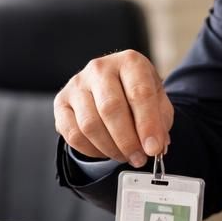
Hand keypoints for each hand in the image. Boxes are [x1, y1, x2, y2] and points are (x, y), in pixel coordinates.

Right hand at [53, 50, 173, 167]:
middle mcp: (100, 68)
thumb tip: (156, 147)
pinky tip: (105, 151)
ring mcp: (77, 84)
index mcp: (130, 62)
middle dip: (127, 141)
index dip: (148, 125)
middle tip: (138, 158)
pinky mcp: (61, 101)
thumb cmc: (136, 93)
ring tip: (124, 156)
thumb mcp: (158, 101)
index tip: (153, 149)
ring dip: (110, 148)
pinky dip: (91, 150)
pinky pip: (73, 134)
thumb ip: (160, 122)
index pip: (139, 93)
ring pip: (89, 124)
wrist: (114, 86)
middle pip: (110, 108)